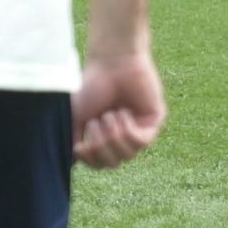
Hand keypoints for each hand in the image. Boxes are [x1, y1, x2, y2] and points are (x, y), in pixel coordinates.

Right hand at [72, 52, 165, 169]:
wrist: (111, 63)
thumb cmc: (91, 86)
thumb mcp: (76, 118)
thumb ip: (74, 140)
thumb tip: (74, 163)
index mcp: (104, 135)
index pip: (100, 164)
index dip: (90, 160)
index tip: (80, 146)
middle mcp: (122, 135)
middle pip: (113, 163)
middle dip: (100, 146)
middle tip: (95, 122)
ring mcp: (139, 128)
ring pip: (128, 154)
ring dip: (113, 136)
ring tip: (109, 115)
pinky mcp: (154, 121)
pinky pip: (143, 142)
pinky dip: (128, 131)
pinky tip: (123, 113)